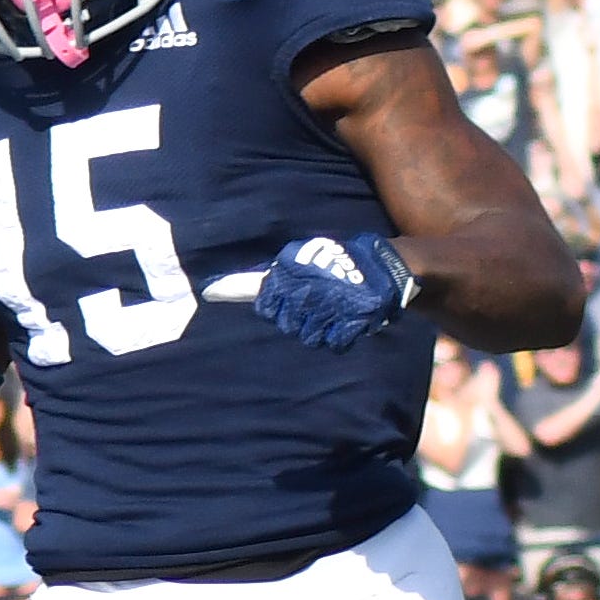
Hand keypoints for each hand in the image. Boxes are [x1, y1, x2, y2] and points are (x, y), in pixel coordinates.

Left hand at [256, 231, 415, 352]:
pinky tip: (345, 322)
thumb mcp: (302, 257)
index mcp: (293, 269)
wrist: (387, 264)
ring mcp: (331, 306)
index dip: (272, 308)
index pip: (265, 303)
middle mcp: (308, 288)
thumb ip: (268, 275)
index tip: (280, 305)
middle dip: (297, 319)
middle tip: (316, 306)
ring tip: (333, 312)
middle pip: (286, 324)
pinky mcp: (351, 320)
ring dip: (318, 328)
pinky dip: (339, 335)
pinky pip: (333, 342)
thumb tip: (213, 290)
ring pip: (308, 335)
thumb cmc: (336, 262)